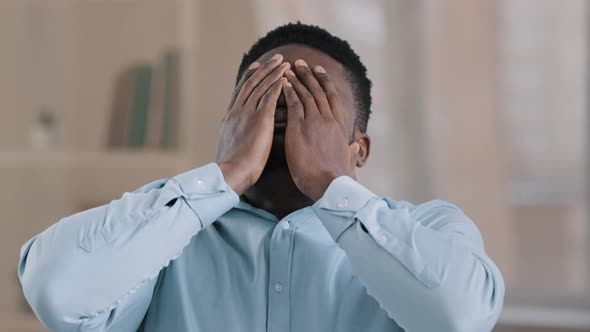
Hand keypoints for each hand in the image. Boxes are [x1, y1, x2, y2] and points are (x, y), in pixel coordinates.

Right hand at [217, 54, 289, 195]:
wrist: (231, 173)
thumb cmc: (232, 169)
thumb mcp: (230, 148)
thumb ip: (235, 139)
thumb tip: (237, 141)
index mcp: (229, 118)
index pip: (240, 92)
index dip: (249, 78)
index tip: (256, 66)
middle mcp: (236, 112)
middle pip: (251, 84)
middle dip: (264, 70)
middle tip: (275, 58)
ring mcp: (247, 114)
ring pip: (260, 87)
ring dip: (273, 73)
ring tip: (284, 62)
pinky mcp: (259, 119)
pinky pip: (269, 97)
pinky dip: (277, 85)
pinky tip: (285, 78)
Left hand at [282, 60, 359, 200]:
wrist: (329, 184)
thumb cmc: (338, 178)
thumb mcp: (348, 161)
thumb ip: (351, 151)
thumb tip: (356, 146)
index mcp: (339, 127)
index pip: (333, 98)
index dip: (325, 83)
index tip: (319, 71)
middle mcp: (328, 120)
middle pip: (319, 91)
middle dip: (309, 76)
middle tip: (302, 63)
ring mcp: (314, 122)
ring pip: (306, 94)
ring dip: (298, 79)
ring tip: (290, 68)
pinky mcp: (299, 128)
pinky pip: (293, 104)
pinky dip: (288, 92)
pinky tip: (283, 83)